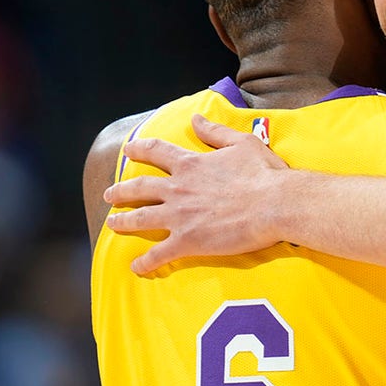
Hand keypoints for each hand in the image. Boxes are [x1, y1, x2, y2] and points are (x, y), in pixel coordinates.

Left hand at [103, 114, 291, 273]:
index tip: (128, 150)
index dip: (140, 149)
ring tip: (112, 224)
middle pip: (140, 188)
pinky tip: (136, 266)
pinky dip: (145, 261)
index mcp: (190, 164)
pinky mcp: (187, 241)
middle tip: (110, 194)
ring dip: (123, 221)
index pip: (157, 152)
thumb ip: (214, 132)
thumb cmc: (263, 173)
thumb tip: (195, 119)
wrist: (275, 204)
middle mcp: (178, 189)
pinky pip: (158, 254)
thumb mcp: (241, 142)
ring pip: (141, 218)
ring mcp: (180, 217)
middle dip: (121, 190)